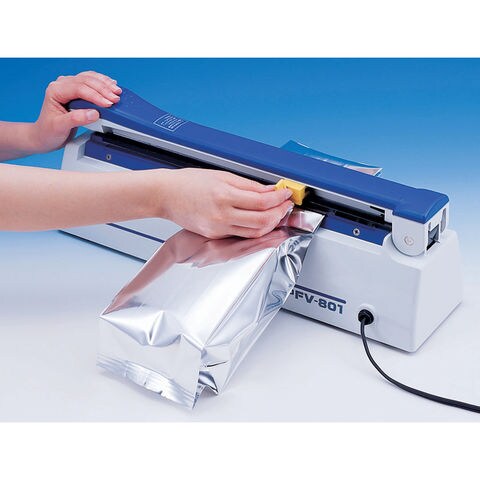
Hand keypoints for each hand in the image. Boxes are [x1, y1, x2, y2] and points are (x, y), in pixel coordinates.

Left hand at [32, 71, 121, 152]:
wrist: (44, 136)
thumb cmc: (48, 131)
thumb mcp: (60, 127)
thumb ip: (76, 119)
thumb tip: (94, 114)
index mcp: (55, 90)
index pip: (79, 88)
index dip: (95, 95)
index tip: (108, 104)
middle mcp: (62, 85)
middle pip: (86, 80)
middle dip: (103, 89)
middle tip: (115, 98)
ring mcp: (69, 86)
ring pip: (89, 78)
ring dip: (104, 84)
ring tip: (117, 91)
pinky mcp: (76, 91)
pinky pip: (90, 82)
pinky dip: (102, 83)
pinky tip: (110, 84)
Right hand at [154, 168, 293, 238]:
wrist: (165, 195)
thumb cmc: (189, 182)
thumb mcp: (221, 176)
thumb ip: (248, 186)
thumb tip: (270, 191)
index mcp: (224, 195)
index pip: (262, 202)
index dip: (279, 199)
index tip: (286, 194)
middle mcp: (222, 215)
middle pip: (262, 221)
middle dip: (279, 214)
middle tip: (285, 206)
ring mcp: (218, 228)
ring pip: (254, 233)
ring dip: (270, 225)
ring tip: (276, 215)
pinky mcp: (214, 236)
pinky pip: (241, 236)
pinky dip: (254, 229)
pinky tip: (260, 221)